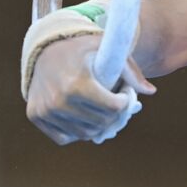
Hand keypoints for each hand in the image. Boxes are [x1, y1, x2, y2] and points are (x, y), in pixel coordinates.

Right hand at [25, 35, 155, 145]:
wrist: (43, 50)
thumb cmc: (80, 49)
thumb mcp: (106, 49)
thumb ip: (130, 71)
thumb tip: (151, 91)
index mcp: (77, 82)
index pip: (113, 107)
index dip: (125, 101)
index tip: (124, 93)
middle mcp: (58, 100)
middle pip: (102, 122)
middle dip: (115, 114)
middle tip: (115, 102)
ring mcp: (45, 110)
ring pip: (85, 133)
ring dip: (98, 124)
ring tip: (100, 108)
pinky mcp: (36, 116)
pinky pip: (65, 137)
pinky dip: (78, 130)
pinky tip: (83, 115)